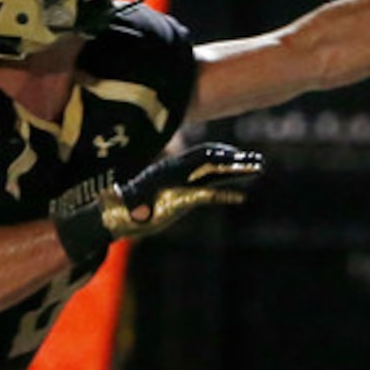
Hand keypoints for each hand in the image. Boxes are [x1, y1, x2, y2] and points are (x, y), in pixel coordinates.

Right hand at [53, 143, 265, 269]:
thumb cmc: (128, 207)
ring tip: (258, 169)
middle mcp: (175, 172)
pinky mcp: (179, 200)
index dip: (221, 152)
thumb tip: (168, 191)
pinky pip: (207, 194)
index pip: (200, 154)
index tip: (239, 154)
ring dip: (237, 170)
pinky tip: (240, 198)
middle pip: (212, 160)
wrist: (112, 216)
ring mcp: (178, 184)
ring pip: (214, 172)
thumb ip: (161, 189)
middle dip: (235, 159)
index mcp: (169, 168)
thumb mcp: (148, 195)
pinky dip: (225, 194)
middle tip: (258, 160)